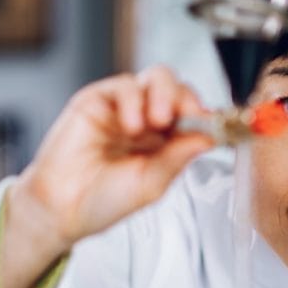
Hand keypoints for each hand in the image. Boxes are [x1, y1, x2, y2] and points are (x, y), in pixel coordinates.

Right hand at [0, 66, 213, 287]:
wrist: (62, 209)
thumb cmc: (103, 201)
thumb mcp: (151, 184)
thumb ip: (178, 157)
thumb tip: (210, 137)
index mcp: (167, 141)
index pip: (196, 115)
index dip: (211, 116)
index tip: (225, 124)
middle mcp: (149, 120)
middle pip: (180, 89)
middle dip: (188, 99)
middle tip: (185, 116)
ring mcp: (124, 108)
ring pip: (157, 77)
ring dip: (164, 95)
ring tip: (158, 121)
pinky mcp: (97, 99)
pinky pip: (125, 85)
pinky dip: (134, 100)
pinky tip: (131, 125)